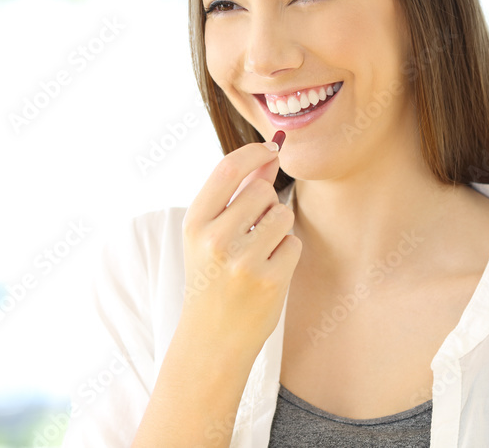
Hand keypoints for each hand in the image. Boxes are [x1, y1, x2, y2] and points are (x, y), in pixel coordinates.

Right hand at [179, 137, 300, 359]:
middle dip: (266, 204)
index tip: (271, 149)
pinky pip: (293, 244)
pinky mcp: (269, 281)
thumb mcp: (210, 234)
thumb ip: (237, 193)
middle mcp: (215, 239)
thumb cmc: (213, 278)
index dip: (254, 153)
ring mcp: (242, 262)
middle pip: (263, 191)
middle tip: (253, 231)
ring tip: (259, 252)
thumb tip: (269, 153)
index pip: (227, 169)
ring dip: (279, 228)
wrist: (211, 339)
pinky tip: (268, 272)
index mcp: (194, 223)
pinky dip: (286, 254)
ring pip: (283, 215)